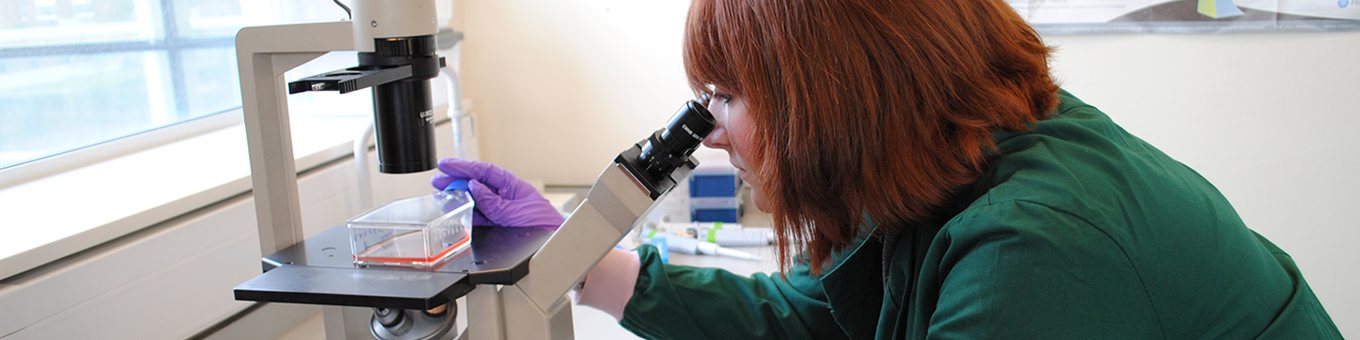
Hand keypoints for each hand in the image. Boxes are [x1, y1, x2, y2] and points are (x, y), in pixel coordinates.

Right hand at [431, 158, 564, 227]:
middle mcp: (504, 194)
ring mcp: (499, 209)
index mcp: (510, 184)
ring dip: (457, 197)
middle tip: (437, 181)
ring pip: (474, 200)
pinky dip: (465, 213)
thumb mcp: (516, 210)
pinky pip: (477, 216)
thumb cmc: (545, 222)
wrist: (555, 243)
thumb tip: (474, 187)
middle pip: (475, 183)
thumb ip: (493, 201)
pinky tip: (455, 211)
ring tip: (441, 196)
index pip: (483, 171)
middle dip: (455, 181)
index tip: (445, 165)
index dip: (463, 167)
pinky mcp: (497, 223)